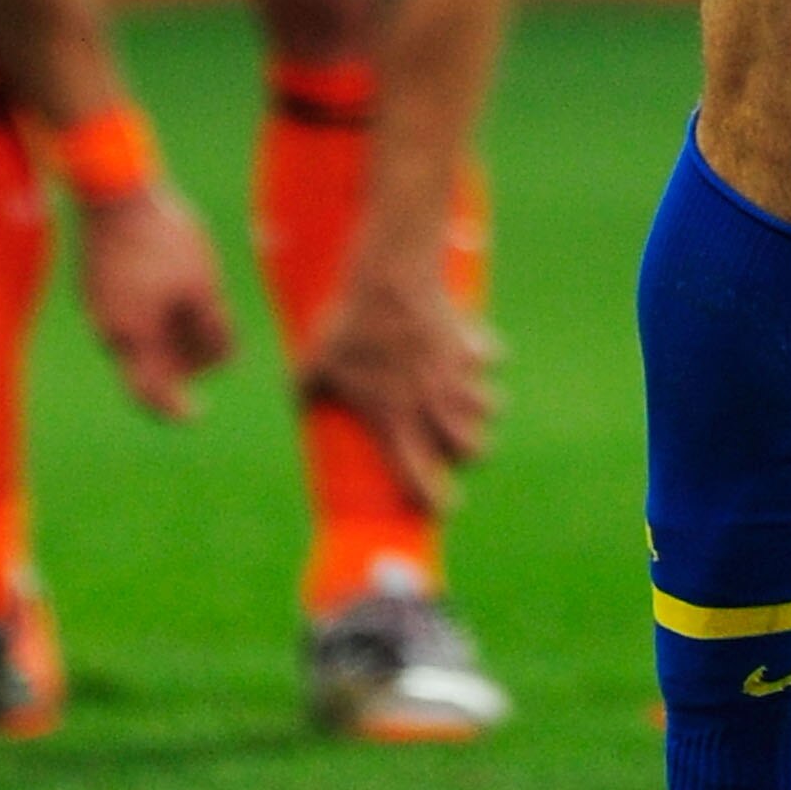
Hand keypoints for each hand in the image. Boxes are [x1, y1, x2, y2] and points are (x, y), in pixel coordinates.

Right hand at [76, 184, 235, 421]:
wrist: (116, 192)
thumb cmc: (164, 241)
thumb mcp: (202, 284)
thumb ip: (213, 328)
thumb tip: (227, 362)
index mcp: (132, 336)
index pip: (151, 391)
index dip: (174, 409)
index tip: (197, 414)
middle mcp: (107, 328)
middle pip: (145, 365)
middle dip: (181, 364)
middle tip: (213, 351)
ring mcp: (95, 304)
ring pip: (135, 337)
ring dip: (167, 337)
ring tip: (198, 316)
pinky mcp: (93, 282)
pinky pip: (124, 313)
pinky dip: (150, 315)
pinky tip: (172, 292)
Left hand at [299, 273, 497, 510]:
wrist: (389, 282)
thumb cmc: (348, 327)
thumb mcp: (314, 363)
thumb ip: (308, 388)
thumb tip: (299, 399)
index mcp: (395, 421)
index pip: (422, 477)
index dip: (436, 500)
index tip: (441, 508)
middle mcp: (433, 406)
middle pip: (473, 449)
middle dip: (468, 452)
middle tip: (451, 443)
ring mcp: (457, 375)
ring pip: (491, 408)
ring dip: (481, 408)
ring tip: (465, 400)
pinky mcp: (470, 344)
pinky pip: (490, 358)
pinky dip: (485, 357)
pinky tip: (472, 351)